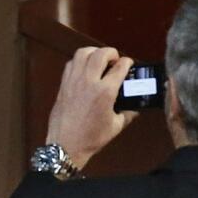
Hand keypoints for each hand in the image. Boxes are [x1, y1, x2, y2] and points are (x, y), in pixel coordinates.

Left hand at [44, 46, 138, 169]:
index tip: (128, 63)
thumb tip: (135, 107)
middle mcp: (89, 82)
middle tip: (114, 59)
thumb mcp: (116, 126)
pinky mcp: (63, 85)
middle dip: (110, 52)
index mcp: (105, 92)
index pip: (120, 67)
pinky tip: (84, 68)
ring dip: (93, 52)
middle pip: (100, 54)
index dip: (127, 62)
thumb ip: (128, 113)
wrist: (66, 145)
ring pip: (82, 53)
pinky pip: (70, 64)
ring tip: (99, 59)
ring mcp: (73, 82)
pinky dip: (79, 61)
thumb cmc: (91, 138)